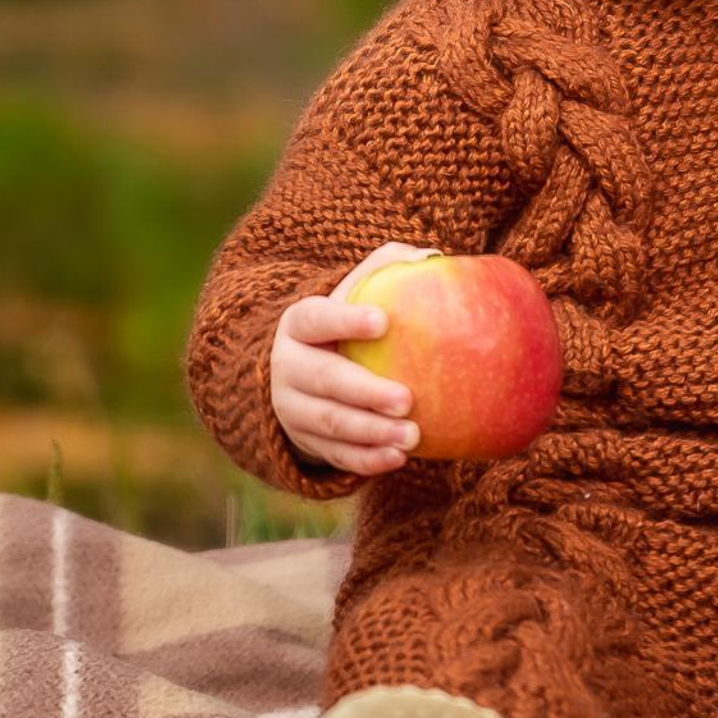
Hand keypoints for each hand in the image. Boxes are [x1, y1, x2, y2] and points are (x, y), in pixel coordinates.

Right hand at [268, 242, 438, 477]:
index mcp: (300, 324)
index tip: (383, 322)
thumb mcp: (360, 290)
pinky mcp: (307, 442)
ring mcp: (292, 409)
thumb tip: (429, 258)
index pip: (316, 319)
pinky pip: (336, 455)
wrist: (310, 371)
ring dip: (370, 432)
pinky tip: (398, 458)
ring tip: (412, 435)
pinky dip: (366, 459)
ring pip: (328, 422)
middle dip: (364, 392)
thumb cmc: (351, 321)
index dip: (345, 320)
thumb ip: (390, 266)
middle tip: (407, 398)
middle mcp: (288, 367)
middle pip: (323, 380)